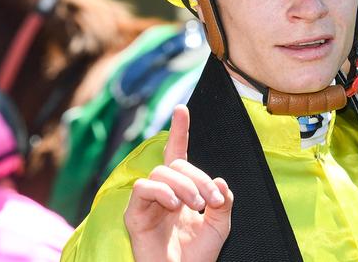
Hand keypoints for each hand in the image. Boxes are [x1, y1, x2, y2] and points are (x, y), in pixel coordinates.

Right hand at [124, 104, 233, 261]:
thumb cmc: (198, 256)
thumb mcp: (220, 225)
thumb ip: (223, 202)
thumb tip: (220, 180)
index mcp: (182, 191)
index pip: (178, 156)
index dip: (180, 132)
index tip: (182, 110)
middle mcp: (163, 192)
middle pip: (176, 165)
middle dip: (198, 177)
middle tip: (211, 201)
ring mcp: (147, 202)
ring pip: (161, 172)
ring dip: (184, 185)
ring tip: (196, 205)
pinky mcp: (134, 214)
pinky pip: (143, 188)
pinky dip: (162, 191)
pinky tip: (174, 205)